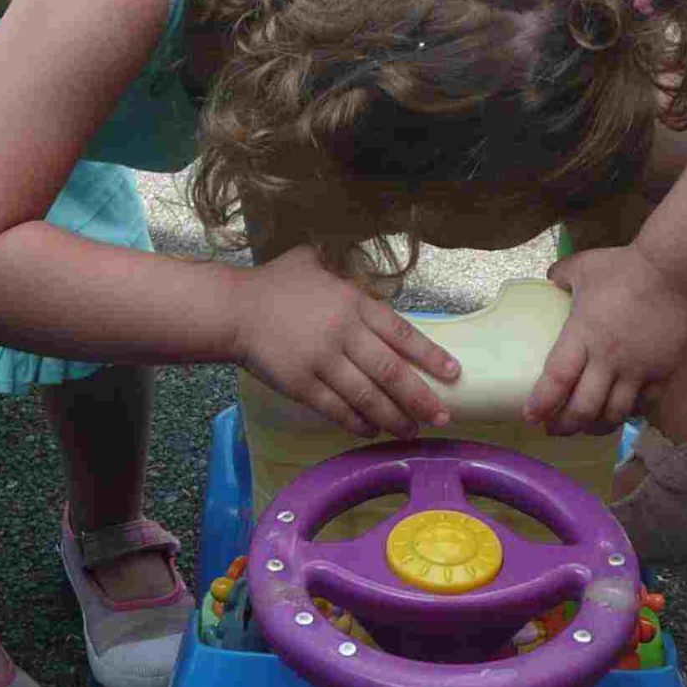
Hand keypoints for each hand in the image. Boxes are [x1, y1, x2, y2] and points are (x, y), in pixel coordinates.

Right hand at [228, 248, 458, 437]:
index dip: (431, 356)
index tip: (453, 374)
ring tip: (411, 430)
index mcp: (352, 302)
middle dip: (421, 399)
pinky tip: (371, 430)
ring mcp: (322, 362)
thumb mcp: (313, 261)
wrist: (233, 310)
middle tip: (442, 416)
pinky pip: (337, 410)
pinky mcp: (301, 385)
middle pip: (392, 373)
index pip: (402, 333)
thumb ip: (343, 264)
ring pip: (368, 397)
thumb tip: (366, 256)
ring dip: (394, 418)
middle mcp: (342, 333)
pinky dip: (358, 423)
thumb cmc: (274, 284)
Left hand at [528, 243, 686, 435]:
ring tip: (585, 427)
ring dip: (596, 427)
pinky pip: (644, 405)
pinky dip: (629, 414)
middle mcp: (608, 359)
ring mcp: (638, 369)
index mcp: (583, 335)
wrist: (673, 271)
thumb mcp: (582, 267)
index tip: (531, 416)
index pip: (557, 379)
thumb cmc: (623, 268)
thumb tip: (549, 281)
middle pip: (584, 408)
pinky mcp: (662, 373)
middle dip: (565, 426)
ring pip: (614, 414)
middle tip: (553, 430)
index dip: (542, 403)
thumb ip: (560, 276)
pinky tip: (619, 413)